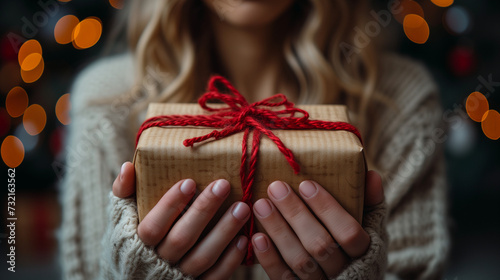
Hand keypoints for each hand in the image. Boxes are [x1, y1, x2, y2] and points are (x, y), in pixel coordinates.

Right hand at [113, 162, 249, 278]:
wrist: (137, 276)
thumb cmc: (132, 238)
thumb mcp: (121, 216)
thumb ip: (123, 192)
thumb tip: (127, 167)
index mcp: (137, 244)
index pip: (153, 226)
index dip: (170, 205)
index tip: (190, 181)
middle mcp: (158, 263)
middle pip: (181, 239)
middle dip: (203, 211)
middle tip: (223, 185)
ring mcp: (178, 277)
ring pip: (202, 258)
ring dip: (223, 232)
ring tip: (242, 207)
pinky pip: (214, 277)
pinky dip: (230, 260)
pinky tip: (244, 238)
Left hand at [251, 170, 383, 278]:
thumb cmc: (359, 249)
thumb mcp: (372, 228)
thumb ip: (371, 203)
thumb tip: (371, 175)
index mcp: (366, 253)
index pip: (349, 232)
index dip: (328, 209)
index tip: (306, 184)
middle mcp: (345, 273)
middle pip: (320, 245)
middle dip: (296, 214)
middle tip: (276, 188)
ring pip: (299, 261)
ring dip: (278, 231)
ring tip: (261, 205)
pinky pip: (283, 279)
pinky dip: (269, 259)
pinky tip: (257, 237)